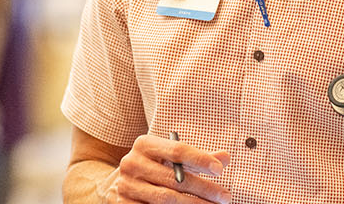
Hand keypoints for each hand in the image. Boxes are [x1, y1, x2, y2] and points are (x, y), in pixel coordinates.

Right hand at [97, 134, 231, 203]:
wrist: (119, 184)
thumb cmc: (154, 168)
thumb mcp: (170, 158)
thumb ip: (197, 158)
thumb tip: (225, 157)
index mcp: (144, 145)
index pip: (177, 150)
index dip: (200, 159)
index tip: (220, 170)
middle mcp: (132, 163)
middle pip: (175, 178)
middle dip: (204, 189)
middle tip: (225, 197)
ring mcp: (126, 186)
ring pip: (167, 199)